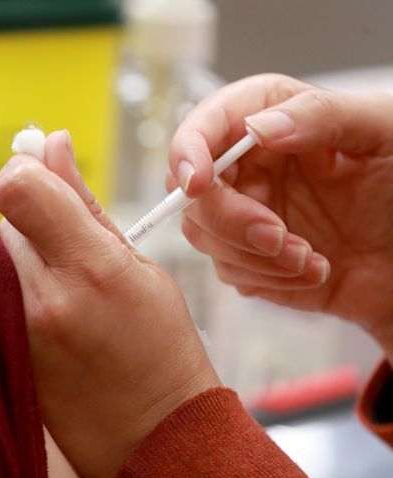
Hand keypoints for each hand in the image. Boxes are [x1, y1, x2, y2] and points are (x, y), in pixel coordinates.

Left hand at [0, 131, 219, 477]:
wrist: (147, 445)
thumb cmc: (158, 354)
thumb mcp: (139, 270)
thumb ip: (85, 205)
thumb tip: (50, 143)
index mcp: (91, 271)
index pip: (17, 187)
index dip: (27, 173)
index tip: (45, 181)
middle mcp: (42, 301)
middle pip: (4, 219)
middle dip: (31, 221)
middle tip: (66, 254)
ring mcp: (13, 334)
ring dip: (19, 260)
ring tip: (60, 296)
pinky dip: (8, 293)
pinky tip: (43, 319)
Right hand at [168, 74, 392, 359]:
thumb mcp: (380, 132)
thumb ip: (321, 115)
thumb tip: (258, 127)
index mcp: (273, 117)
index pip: (205, 125)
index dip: (189, 151)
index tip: (199, 182)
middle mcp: (249, 164)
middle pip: (193, 191)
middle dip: (229, 220)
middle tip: (277, 236)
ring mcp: (245, 213)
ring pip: (205, 237)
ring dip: (255, 256)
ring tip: (310, 257)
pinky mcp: (249, 258)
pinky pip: (231, 272)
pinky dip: (272, 278)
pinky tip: (314, 270)